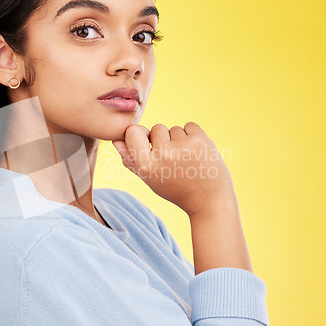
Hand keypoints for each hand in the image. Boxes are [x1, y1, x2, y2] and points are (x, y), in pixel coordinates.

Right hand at [112, 122, 235, 216]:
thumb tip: (116, 141)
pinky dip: (193, 135)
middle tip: (174, 160)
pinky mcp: (200, 139)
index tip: (150, 144)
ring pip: (174, 128)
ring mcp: (182, 146)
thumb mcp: (149, 179)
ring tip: (188, 160)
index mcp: (146, 165)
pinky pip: (190, 125)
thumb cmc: (176, 189)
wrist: (209, 200)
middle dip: (164, 139)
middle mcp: (163, 154)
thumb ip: (130, 160)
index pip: (132, 131)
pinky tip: (197, 152)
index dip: (141, 135)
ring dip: (180, 139)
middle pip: (156, 128)